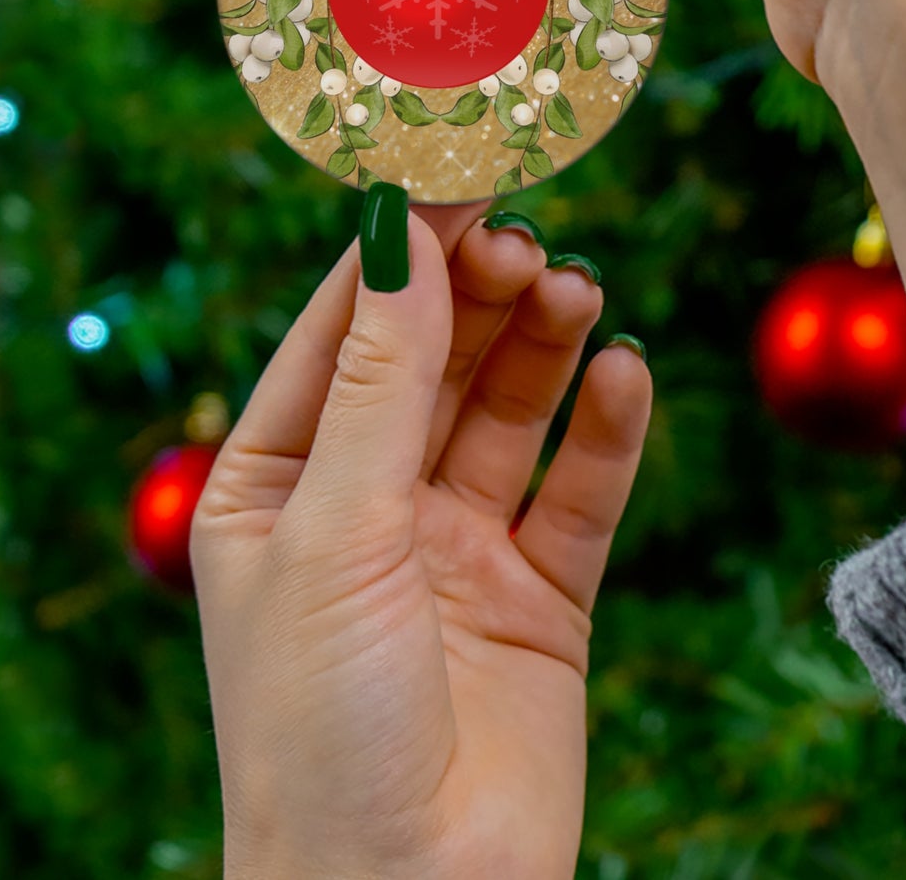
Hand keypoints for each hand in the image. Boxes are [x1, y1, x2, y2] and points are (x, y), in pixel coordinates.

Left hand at [192, 203, 651, 879]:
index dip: (398, 255)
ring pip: (511, 411)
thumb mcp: (336, 531)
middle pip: (436, 361)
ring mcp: (459, 548)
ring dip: (545, 345)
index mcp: (279, 486)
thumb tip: (401, 234)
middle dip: (480, 296)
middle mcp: (370, 506)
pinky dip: (608, 429)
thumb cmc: (321, 728)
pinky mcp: (542, 594)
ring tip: (578, 291)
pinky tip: (625, 375)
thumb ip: (381, 380)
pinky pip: (581, 490)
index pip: (342, 334)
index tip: (457, 177)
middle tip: (528, 240)